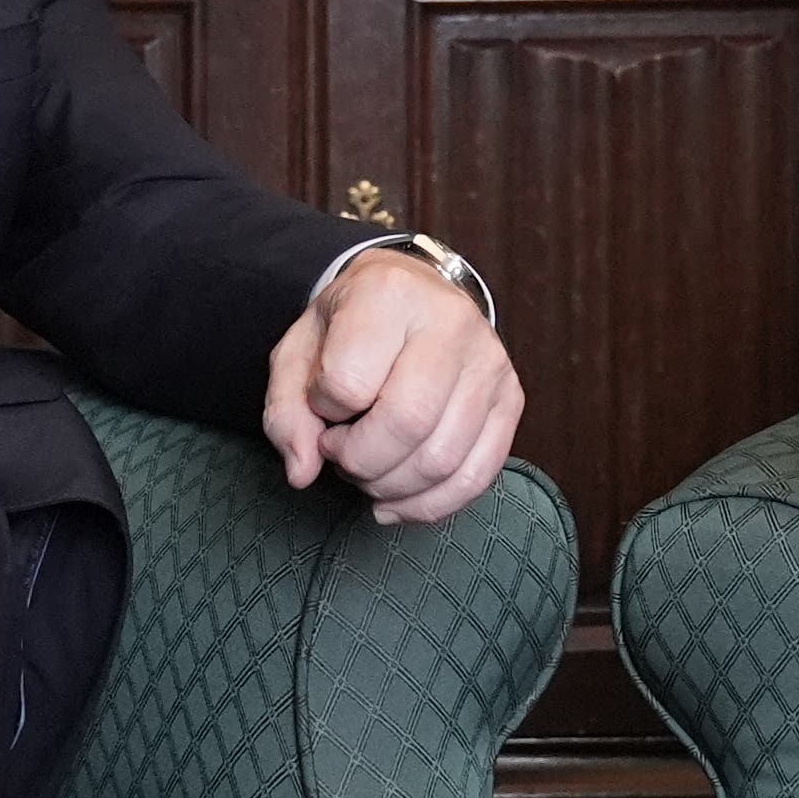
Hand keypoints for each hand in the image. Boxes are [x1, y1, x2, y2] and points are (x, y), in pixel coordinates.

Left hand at [264, 252, 526, 524]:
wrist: (413, 293)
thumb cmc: (351, 326)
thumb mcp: (299, 352)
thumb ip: (287, 412)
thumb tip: (303, 472)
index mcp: (389, 294)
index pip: (348, 384)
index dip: (322, 411)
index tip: (323, 405)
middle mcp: (450, 322)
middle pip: (407, 424)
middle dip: (360, 461)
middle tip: (341, 452)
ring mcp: (489, 361)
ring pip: (442, 460)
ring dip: (391, 487)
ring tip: (368, 470)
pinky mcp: (511, 398)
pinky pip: (476, 476)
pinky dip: (429, 505)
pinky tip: (396, 500)